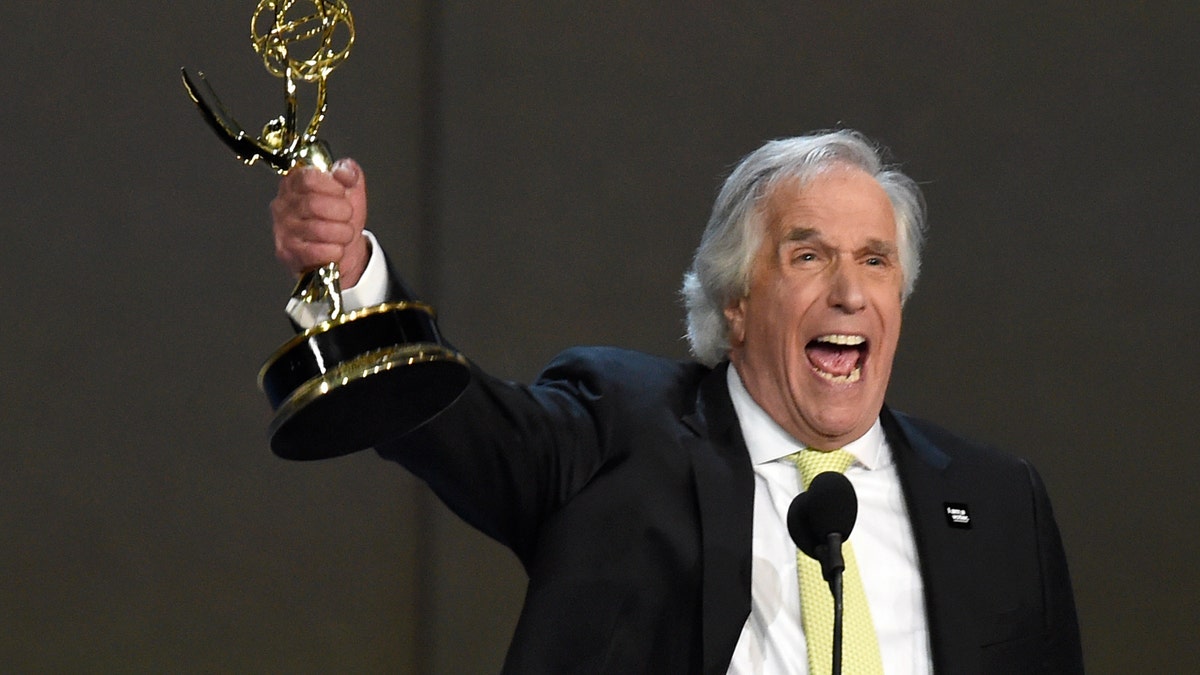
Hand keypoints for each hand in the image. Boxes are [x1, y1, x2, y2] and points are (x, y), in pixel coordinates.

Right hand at [271, 158, 369, 285]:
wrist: (342, 249)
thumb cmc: (340, 218)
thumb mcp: (350, 189)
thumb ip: (349, 173)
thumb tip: (343, 172)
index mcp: (294, 183)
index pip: (308, 178)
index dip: (332, 186)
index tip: (342, 193)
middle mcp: (283, 205)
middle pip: (313, 204)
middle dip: (342, 212)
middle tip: (347, 216)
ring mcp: (282, 229)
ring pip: (317, 229)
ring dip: (342, 233)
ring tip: (345, 233)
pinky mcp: (287, 253)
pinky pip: (316, 252)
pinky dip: (335, 251)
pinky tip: (336, 248)